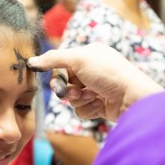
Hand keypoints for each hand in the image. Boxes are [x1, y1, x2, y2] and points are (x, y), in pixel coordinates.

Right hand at [28, 43, 163, 121]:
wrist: (133, 99)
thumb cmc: (109, 74)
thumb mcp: (78, 59)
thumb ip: (53, 59)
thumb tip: (31, 61)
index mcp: (88, 55)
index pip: (61, 64)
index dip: (58, 74)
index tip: (58, 81)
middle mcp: (91, 70)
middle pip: (64, 82)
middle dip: (67, 89)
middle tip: (75, 92)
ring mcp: (95, 89)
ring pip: (71, 98)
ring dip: (79, 99)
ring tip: (93, 97)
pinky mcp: (99, 106)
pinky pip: (81, 110)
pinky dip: (87, 109)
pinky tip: (100, 105)